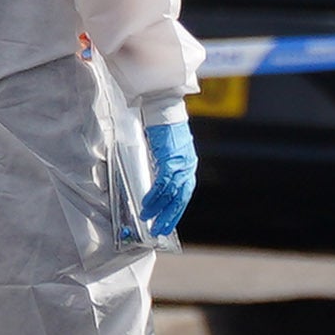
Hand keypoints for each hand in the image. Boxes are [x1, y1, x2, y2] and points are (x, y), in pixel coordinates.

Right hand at [136, 113, 197, 242]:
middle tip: (160, 230)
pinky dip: (155, 196)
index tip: (168, 222)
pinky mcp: (171, 158)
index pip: (184, 193)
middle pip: (181, 197)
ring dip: (158, 208)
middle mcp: (187, 165)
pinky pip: (163, 183)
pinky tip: (147, 205)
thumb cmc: (162, 124)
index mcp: (187, 164)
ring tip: (148, 219)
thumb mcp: (166, 149)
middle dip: (170, 215)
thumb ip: (164, 164)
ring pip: (171, 193)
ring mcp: (181, 162)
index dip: (176, 209)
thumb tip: (154, 180)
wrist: (164, 103)